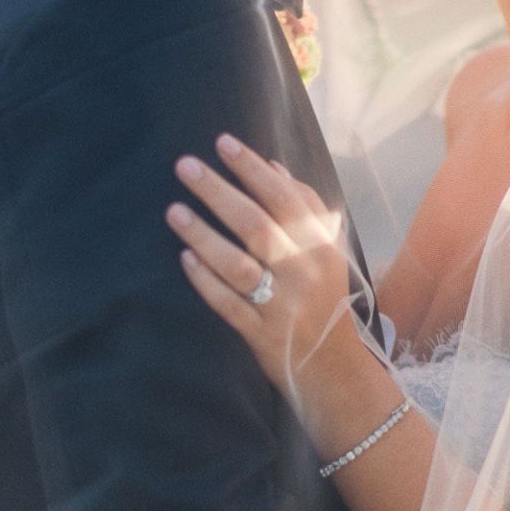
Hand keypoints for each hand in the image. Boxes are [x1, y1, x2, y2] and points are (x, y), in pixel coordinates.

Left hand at [169, 134, 360, 401]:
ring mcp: (283, 306)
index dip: (253, 170)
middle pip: (258, 226)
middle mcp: (304, 273)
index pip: (285, 198)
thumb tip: (273, 166)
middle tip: (185, 166)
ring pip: (239, 266)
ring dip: (204, 236)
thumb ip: (306, 208)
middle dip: (219, 193)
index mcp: (321, 246)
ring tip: (173, 210)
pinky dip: (207, 282)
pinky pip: (230, 305)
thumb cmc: (324, 299)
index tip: (222, 142)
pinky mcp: (262, 335)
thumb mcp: (327, 251)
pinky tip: (185, 260)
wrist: (335, 368)